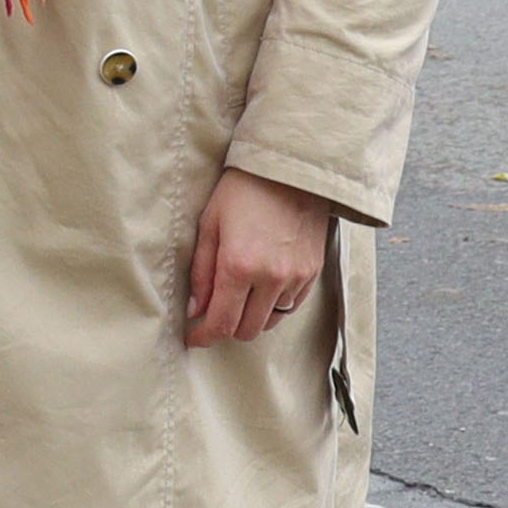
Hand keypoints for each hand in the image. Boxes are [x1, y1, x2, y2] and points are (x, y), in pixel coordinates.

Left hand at [185, 168, 337, 351]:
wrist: (290, 169)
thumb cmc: (243, 191)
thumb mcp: (210, 225)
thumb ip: (201, 272)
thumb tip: (195, 309)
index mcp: (239, 266)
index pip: (221, 322)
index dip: (204, 336)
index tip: (194, 338)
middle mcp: (270, 277)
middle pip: (247, 330)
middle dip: (226, 329)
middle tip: (213, 315)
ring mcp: (296, 276)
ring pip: (271, 321)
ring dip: (251, 318)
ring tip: (238, 298)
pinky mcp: (313, 271)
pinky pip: (291, 305)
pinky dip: (274, 306)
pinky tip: (262, 288)